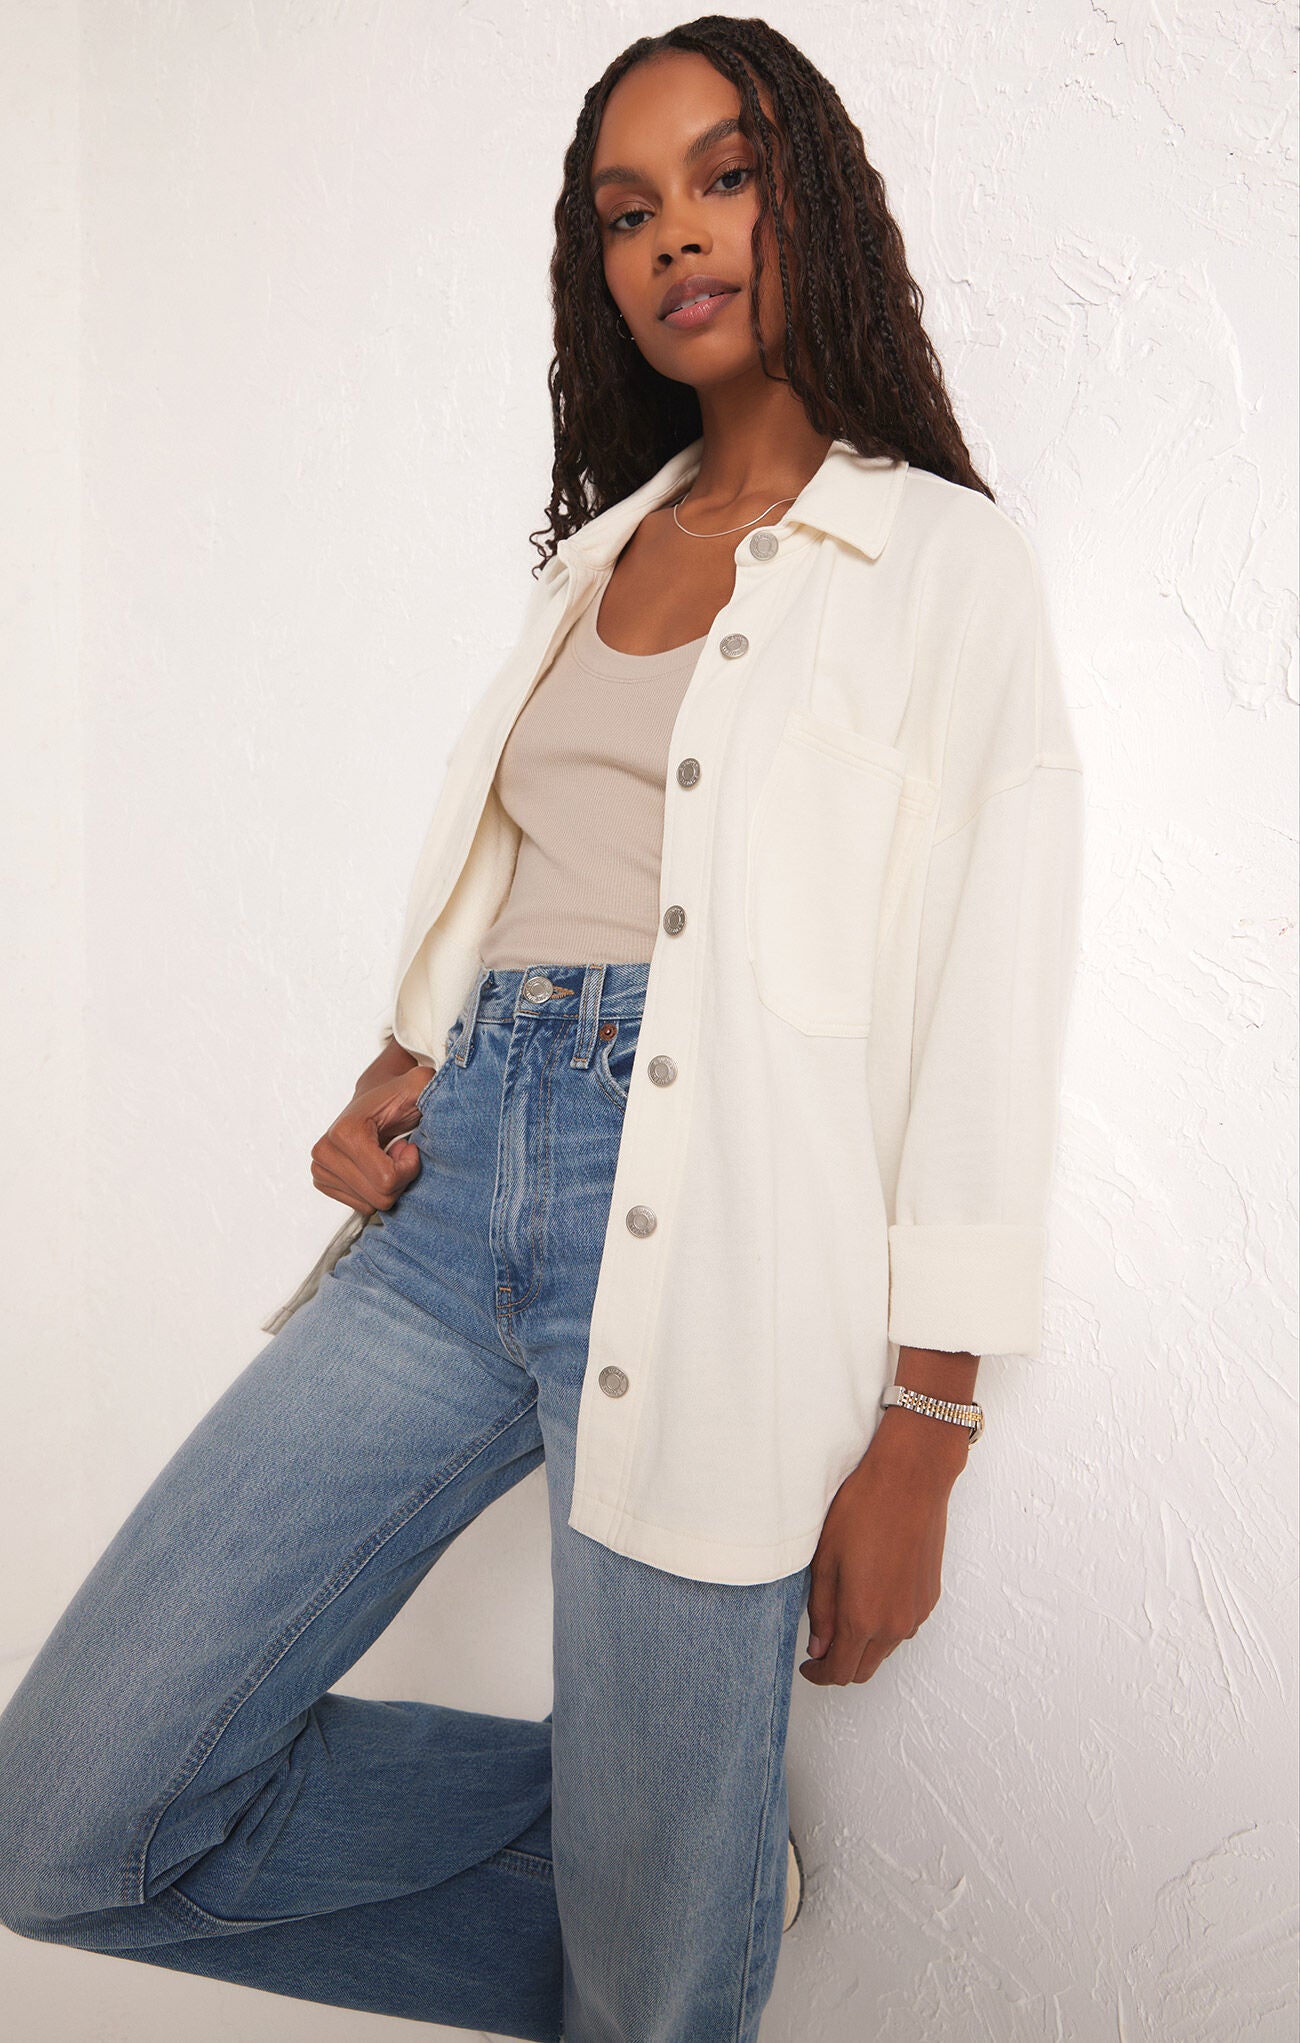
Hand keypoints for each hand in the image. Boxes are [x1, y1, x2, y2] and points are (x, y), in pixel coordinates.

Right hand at [310, 1066, 430, 1216]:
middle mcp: (325, 1150)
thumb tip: (434, 1088)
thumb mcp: (419, 1085)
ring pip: (370, 1205)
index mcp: (345, 1132)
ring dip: (387, 1184)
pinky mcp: (322, 1181)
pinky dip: (374, 1190)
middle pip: (379, 1198)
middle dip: (399, 1178)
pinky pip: (360, 1206)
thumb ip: (427, 1084)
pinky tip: (374, 1167)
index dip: (409, 1167)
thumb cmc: (398, 1096)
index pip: (387, 1181)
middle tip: (397, 1151)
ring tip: (385, 1156)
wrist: (374, 1098)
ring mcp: (319, 1167)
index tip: (407, 1145)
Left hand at [799, 1408, 968, 1686]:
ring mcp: (916, 1613)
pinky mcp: (930, 1597)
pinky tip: (870, 1596)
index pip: (840, 1672)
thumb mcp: (825, 1560)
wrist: (910, 1480)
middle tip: (820, 1644)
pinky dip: (884, 1626)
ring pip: (885, 1650)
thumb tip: (819, 1646)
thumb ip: (821, 1610)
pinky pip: (903, 1627)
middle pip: (864, 1669)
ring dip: (863, 1645)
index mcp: (863, 1619)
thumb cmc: (862, 1511)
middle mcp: (894, 1625)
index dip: (819, 1674)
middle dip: (840, 1665)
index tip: (807, 1665)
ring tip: (843, 1613)